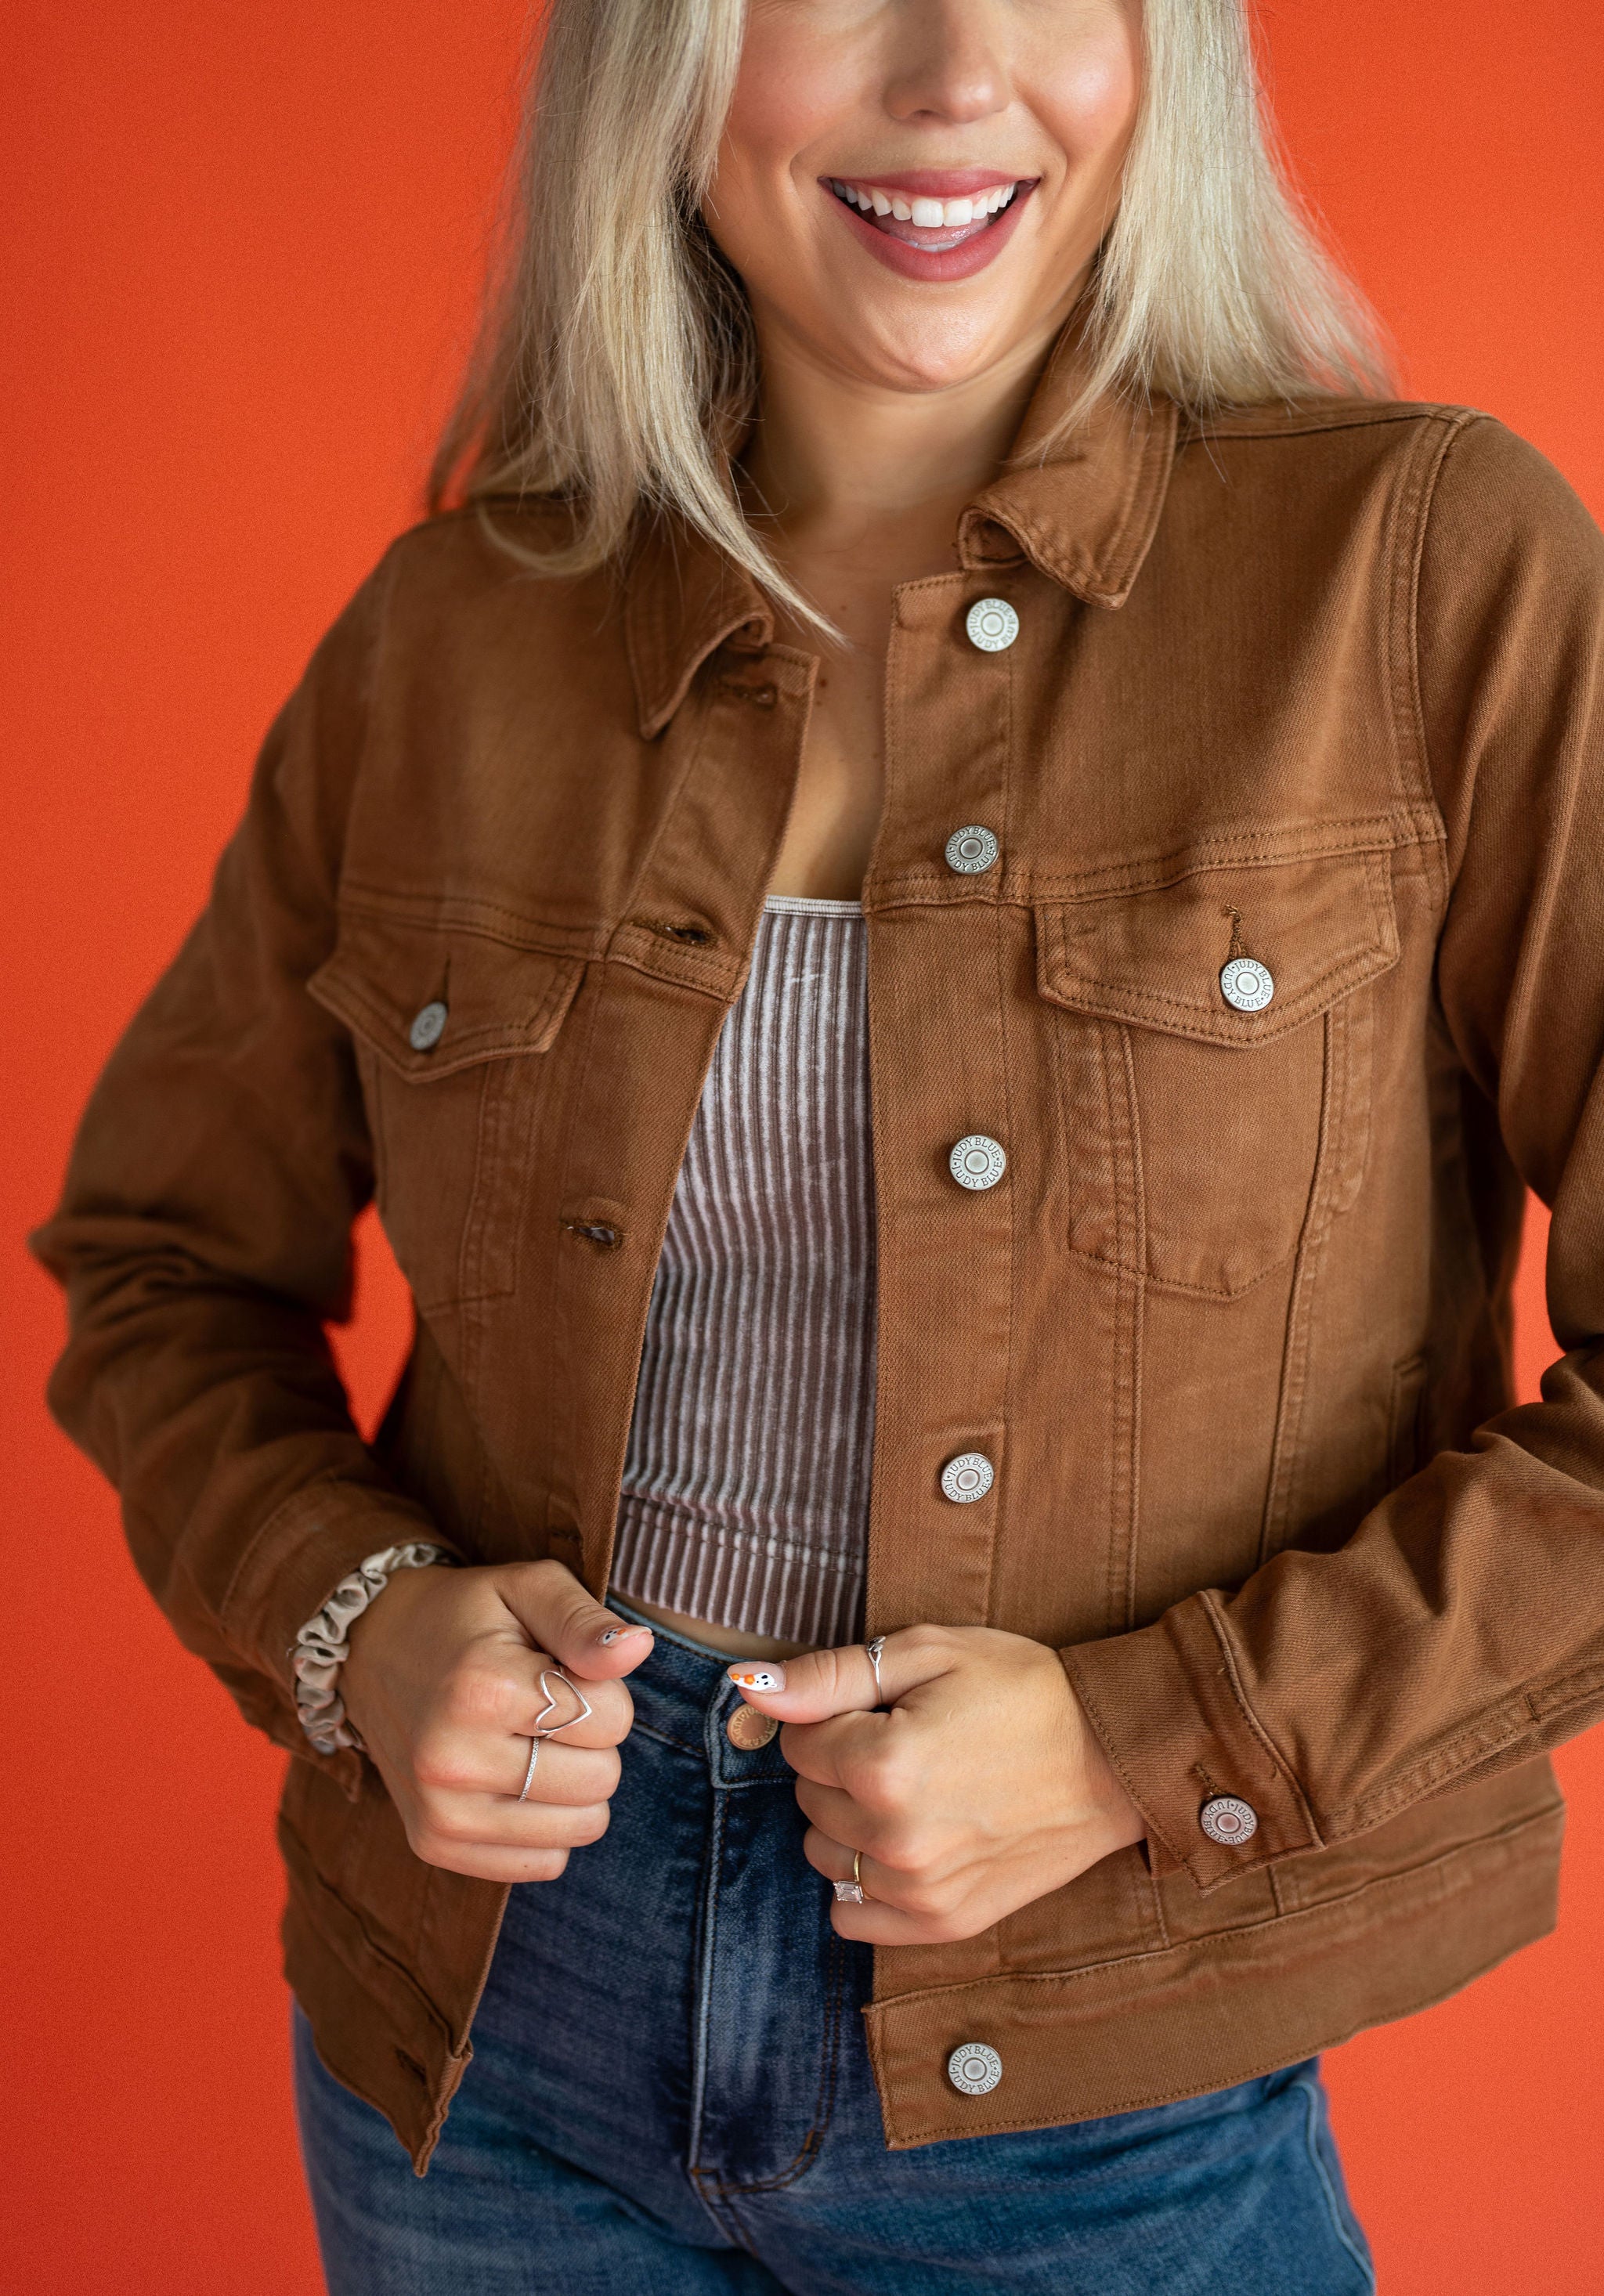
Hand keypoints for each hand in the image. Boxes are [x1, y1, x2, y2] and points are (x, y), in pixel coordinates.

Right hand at [339, 1558, 653, 1882]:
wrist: (371, 1649)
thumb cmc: (467, 1615)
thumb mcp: (528, 1588)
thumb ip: (586, 1621)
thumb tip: (641, 1648)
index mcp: (481, 1690)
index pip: (614, 1720)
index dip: (604, 1690)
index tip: (559, 1671)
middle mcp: (452, 1761)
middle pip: (602, 1779)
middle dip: (591, 1740)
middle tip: (543, 1709)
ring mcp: (440, 1813)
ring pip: (583, 1827)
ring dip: (574, 1785)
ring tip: (529, 1742)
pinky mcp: (435, 1846)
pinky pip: (546, 1863)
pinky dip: (546, 1824)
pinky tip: (513, 1780)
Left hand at [728, 1625, 1144, 1943]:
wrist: (1115, 1757)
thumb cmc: (1025, 1691)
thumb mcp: (931, 1652)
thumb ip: (831, 1674)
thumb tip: (751, 1687)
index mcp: (884, 1764)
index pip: (799, 1742)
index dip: (837, 1715)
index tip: (888, 1708)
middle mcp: (894, 1838)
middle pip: (808, 1798)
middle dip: (841, 1766)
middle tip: (910, 1743)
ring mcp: (919, 1889)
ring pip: (824, 1853)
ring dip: (850, 1822)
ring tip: (916, 1790)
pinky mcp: (943, 1923)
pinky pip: (852, 1914)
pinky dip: (864, 1880)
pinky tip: (909, 1842)